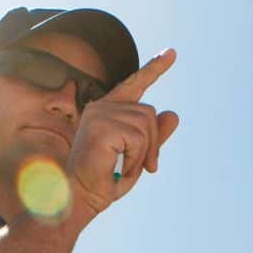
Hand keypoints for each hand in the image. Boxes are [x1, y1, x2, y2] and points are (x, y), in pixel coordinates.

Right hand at [66, 48, 181, 220]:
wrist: (78, 199)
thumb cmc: (102, 182)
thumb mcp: (136, 158)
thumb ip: (154, 137)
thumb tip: (174, 114)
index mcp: (106, 111)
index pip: (134, 84)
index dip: (154, 68)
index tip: (171, 53)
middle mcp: (100, 107)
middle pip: (149, 113)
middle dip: (153, 144)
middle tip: (146, 167)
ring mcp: (99, 115)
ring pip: (147, 125)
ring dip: (143, 154)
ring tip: (125, 168)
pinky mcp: (102, 127)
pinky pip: (139, 139)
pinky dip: (136, 159)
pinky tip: (119, 168)